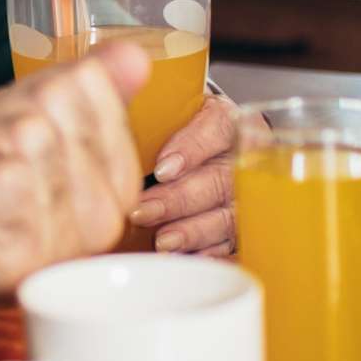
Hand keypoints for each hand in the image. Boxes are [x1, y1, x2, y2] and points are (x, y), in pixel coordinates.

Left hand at [0, 46, 146, 294]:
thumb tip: (133, 56)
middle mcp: (100, 227)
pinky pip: (3, 171)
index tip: (6, 136)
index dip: (32, 97)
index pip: (94, 92)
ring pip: (30, 137)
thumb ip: (80, 87)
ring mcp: (61, 248)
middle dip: (1, 120)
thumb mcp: (15, 112)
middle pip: (59, 109)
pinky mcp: (17, 258)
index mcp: (112, 189)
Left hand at [135, 94, 239, 254]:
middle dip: (180, 198)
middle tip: (145, 210)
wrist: (198, 147)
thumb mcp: (166, 111)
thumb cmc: (176, 130)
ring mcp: (249, 194)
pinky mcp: (245, 226)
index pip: (218, 128)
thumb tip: (112, 101)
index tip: (162, 168)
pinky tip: (191, 259)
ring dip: (195, 230)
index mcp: (227, 120)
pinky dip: (213, 254)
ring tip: (163, 241)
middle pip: (221, 178)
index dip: (192, 148)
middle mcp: (243, 156)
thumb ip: (146, 112)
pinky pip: (236, 244)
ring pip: (230, 214)